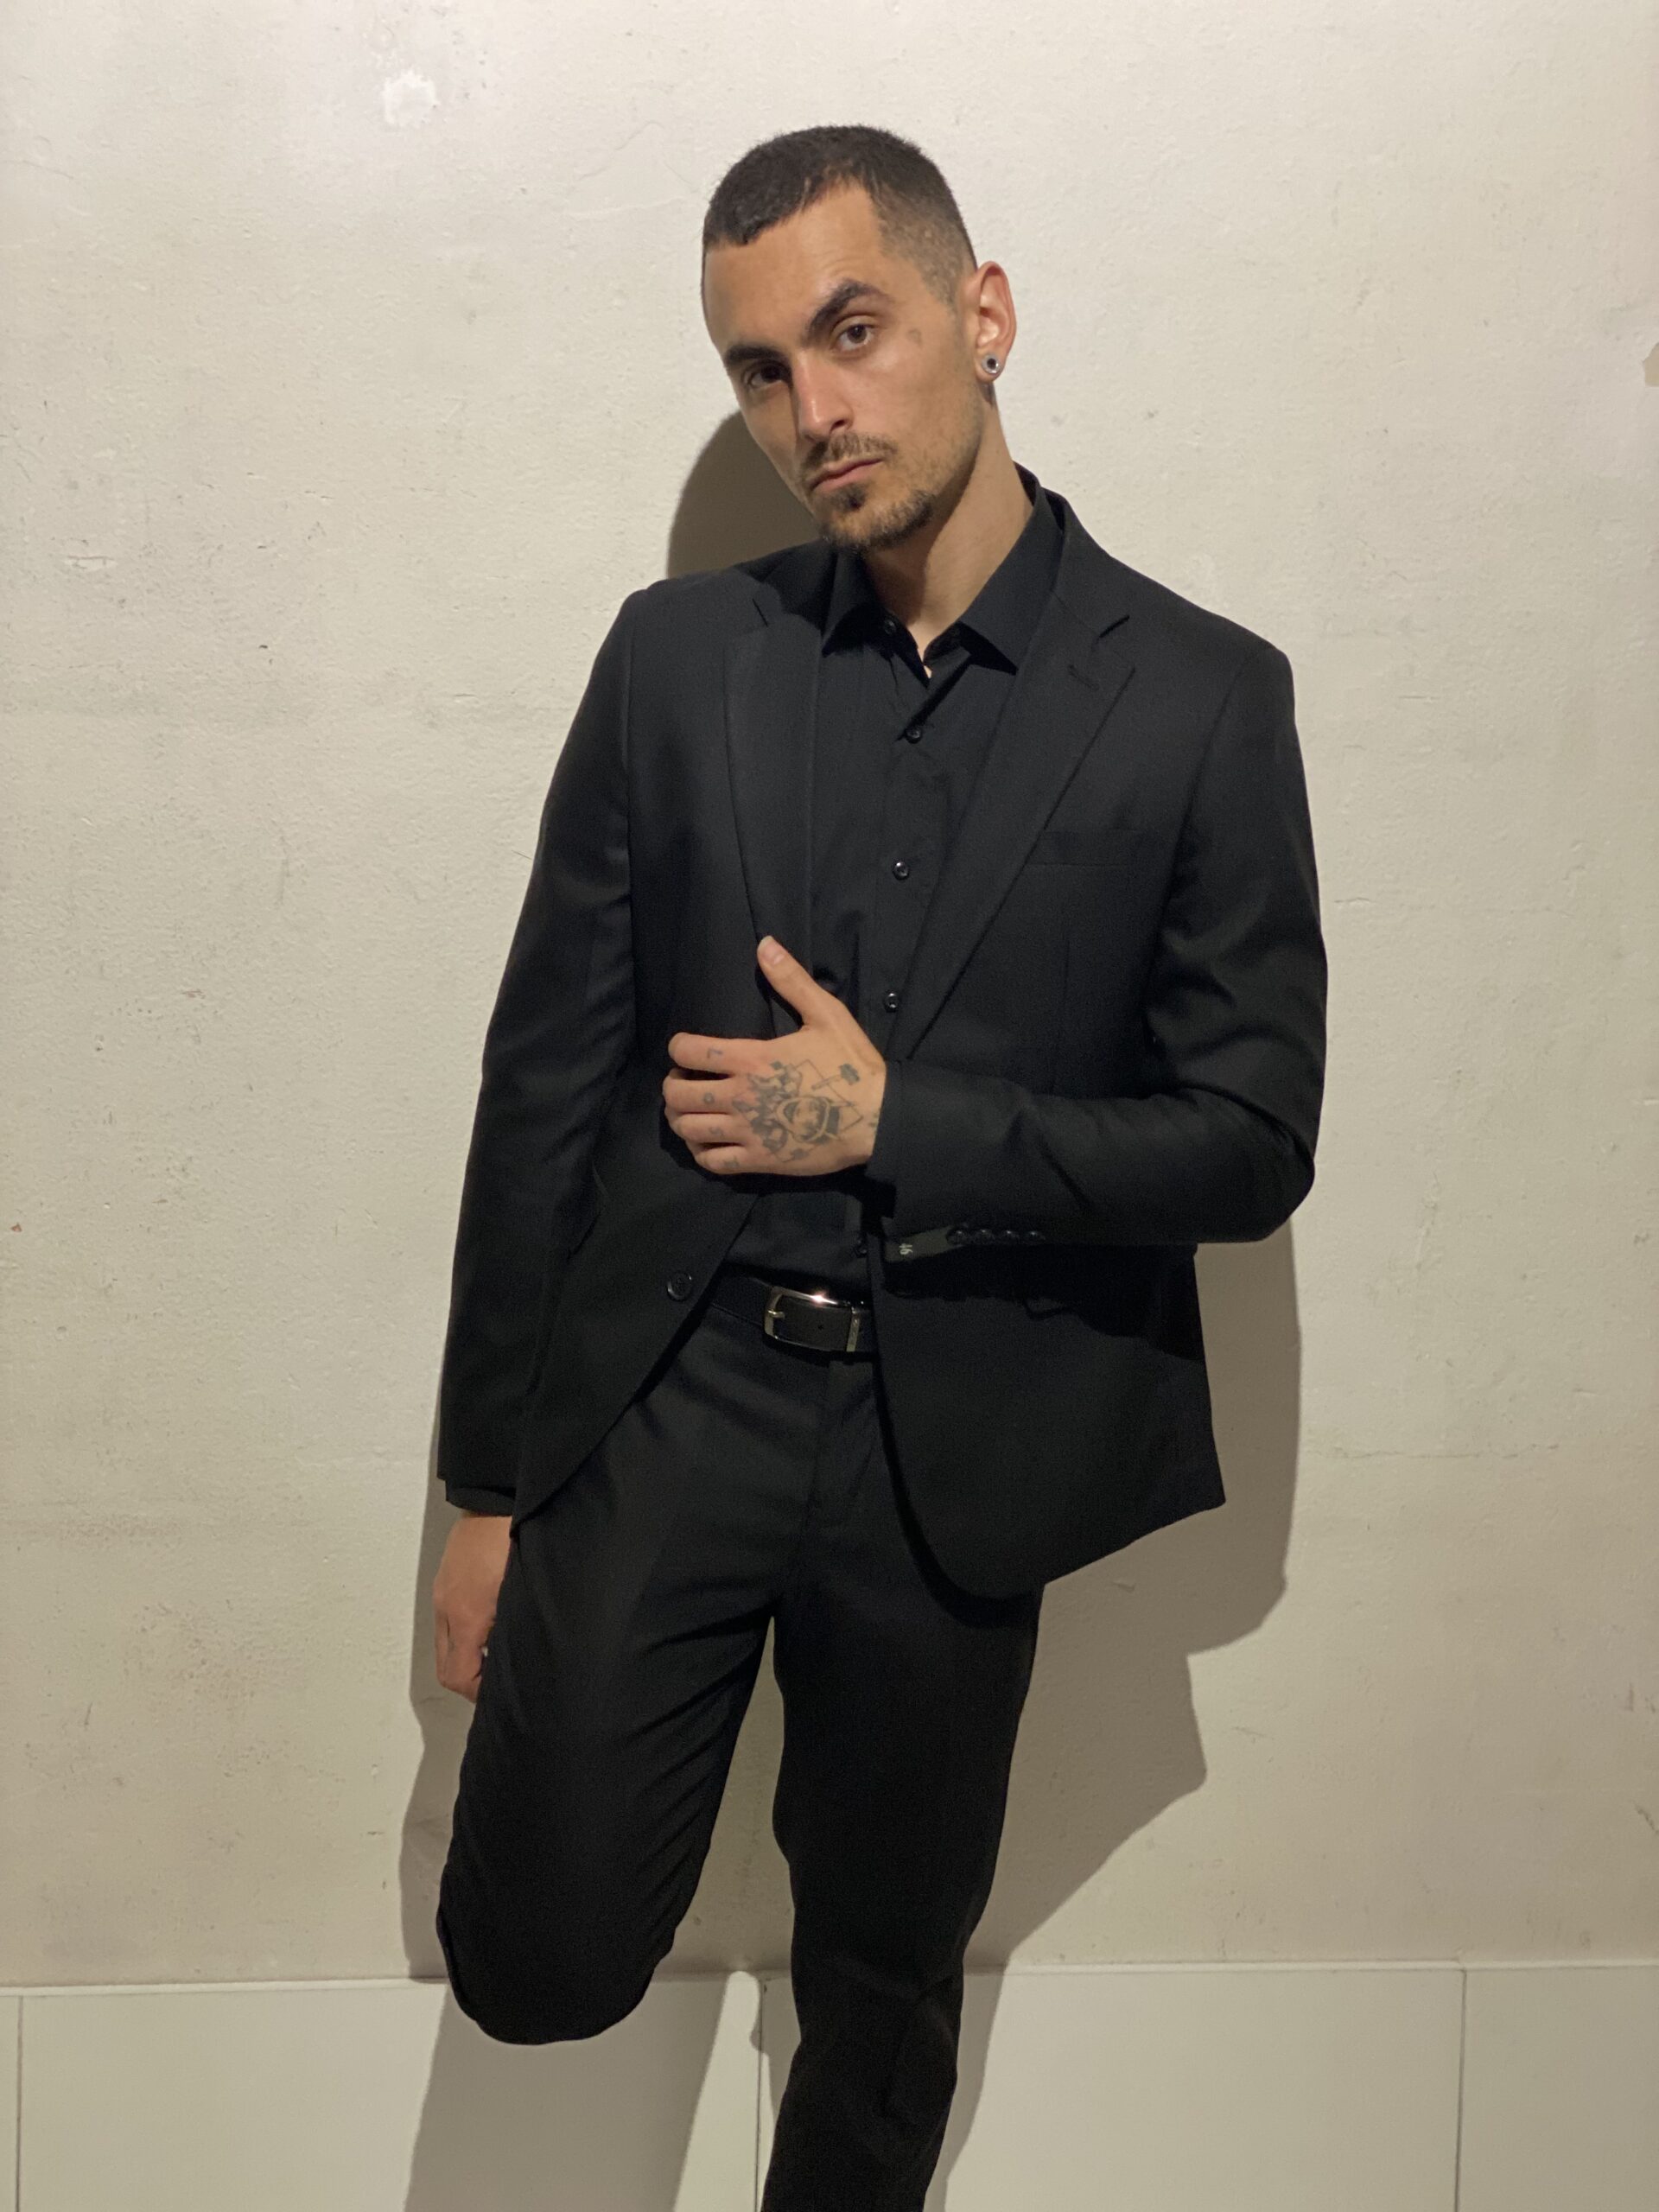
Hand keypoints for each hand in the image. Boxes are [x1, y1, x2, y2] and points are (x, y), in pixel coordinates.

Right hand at [432, 1511, 512, 1702]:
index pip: (458, 1675)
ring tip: (502, 1649)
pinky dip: (466, 1631)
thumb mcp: (524, 1592)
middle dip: (471, 1679)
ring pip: (447, 1642)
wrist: (499, 1494)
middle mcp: (447, 1605)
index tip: (502, 1693)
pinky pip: (449, 1618)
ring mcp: (444, 1589)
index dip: (479, 1693)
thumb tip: (520, 1659)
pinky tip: (494, 1620)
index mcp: (467, 1613)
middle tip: (501, 1679)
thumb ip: (517, 1630)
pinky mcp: (448, 1576)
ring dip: (469, 1654)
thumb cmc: (518, 1539)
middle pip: (446, 1664)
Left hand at [663, 936, 886, 1176]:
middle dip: (672, 1086)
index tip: (684, 1048)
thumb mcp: (827, 1014)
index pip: (689, 1051)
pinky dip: (700, 1152)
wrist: (875, 1119)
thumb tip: (764, 944)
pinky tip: (706, 1142)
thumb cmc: (851, 1065)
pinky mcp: (759, 1160)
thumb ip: (791, 981)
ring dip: (680, 1119)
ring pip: (688, 1129)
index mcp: (752, 1059)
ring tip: (689, 1111)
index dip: (678, 1047)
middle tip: (682, 1081)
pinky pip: (712, 1162)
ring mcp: (748, 1131)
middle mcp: (741, 1096)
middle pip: (678, 1095)